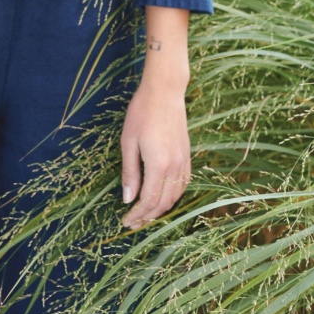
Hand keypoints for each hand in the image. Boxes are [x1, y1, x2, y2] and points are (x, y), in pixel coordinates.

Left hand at [120, 78, 190, 229]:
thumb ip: (129, 172)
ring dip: (161, 209)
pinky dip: (174, 195)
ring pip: (176, 196)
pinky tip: (163, 197)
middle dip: (148, 217)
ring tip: (146, 214)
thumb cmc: (141, 113)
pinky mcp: (187, 154)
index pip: (148, 200)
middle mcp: (174, 166)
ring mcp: (184, 160)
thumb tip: (127, 199)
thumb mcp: (128, 142)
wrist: (165, 91)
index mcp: (158, 164)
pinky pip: (183, 183)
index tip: (125, 221)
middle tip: (133, 223)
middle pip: (163, 203)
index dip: (137, 215)